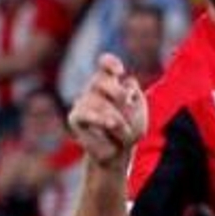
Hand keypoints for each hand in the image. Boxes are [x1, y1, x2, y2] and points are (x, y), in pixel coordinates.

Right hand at [68, 54, 146, 169]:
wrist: (118, 152)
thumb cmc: (130, 129)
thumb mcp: (139, 113)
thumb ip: (134, 99)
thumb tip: (125, 88)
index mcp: (111, 82)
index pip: (106, 64)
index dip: (110, 63)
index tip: (119, 71)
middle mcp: (94, 89)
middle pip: (101, 80)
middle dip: (119, 94)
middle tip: (127, 106)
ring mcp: (83, 101)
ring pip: (99, 101)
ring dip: (118, 119)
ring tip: (123, 131)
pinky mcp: (75, 117)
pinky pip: (86, 113)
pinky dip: (100, 120)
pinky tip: (110, 124)